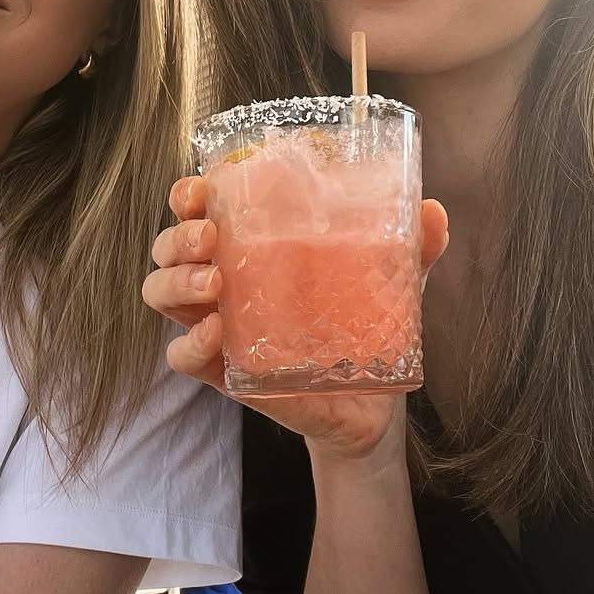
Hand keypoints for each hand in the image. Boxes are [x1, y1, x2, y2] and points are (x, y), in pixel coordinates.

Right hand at [143, 176, 447, 459]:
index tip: (201, 188)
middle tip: (212, 236)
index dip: (188, 192)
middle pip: (168, 247)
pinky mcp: (222, 370)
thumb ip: (412, 247)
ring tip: (214, 280)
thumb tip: (434, 211)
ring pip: (160, 292)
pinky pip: (179, 355)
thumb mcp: (391, 283)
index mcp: (253, 247)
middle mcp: (224, 280)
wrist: (369, 406)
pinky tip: (218, 332)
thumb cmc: (364, 328)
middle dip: (178, 235)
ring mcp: (217, 325)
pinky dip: (189, 342)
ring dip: (175, 279)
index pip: (200, 209)